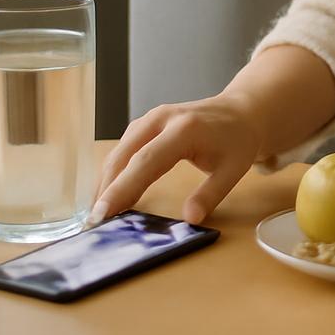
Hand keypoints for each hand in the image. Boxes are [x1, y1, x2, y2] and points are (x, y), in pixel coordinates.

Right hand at [91, 91, 265, 225]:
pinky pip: (123, 149)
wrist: (241, 111)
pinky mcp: (145, 125)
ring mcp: (151, 119)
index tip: (104, 213)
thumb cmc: (237, 141)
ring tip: (98, 214)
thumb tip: (191, 219)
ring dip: (106, 182)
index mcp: (184, 129)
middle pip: (125, 155)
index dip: (123, 187)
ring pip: (119, 151)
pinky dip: (114, 172)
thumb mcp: (234, 169)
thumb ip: (212, 194)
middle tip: (94, 223)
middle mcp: (161, 119)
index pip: (146, 161)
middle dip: (106, 189)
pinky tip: (110, 194)